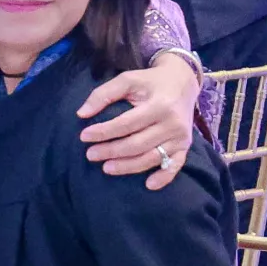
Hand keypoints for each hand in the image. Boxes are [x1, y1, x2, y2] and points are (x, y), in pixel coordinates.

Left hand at [77, 54, 201, 190]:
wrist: (183, 82)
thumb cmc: (150, 81)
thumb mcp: (127, 79)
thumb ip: (103, 94)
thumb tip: (81, 114)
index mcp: (159, 105)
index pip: (126, 124)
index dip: (104, 132)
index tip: (84, 136)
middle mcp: (172, 123)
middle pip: (137, 144)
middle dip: (111, 151)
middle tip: (90, 155)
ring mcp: (180, 137)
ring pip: (151, 158)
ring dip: (128, 166)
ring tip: (106, 168)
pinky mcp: (185, 146)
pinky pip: (174, 166)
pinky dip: (163, 177)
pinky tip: (148, 185)